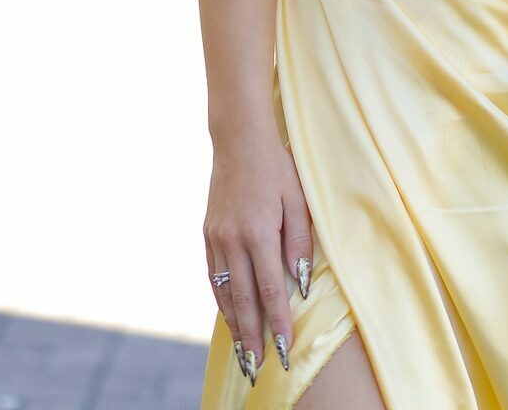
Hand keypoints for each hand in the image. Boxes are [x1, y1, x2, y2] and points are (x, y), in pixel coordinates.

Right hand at [203, 122, 313, 382]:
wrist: (239, 140)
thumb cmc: (277, 167)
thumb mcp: (298, 199)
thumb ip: (300, 242)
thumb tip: (300, 283)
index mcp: (260, 232)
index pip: (270, 290)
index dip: (278, 323)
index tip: (284, 349)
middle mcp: (234, 240)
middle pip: (244, 300)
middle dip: (252, 337)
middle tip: (258, 367)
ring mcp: (216, 238)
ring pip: (225, 292)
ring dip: (235, 325)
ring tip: (244, 351)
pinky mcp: (207, 234)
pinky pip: (214, 276)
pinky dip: (222, 300)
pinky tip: (230, 314)